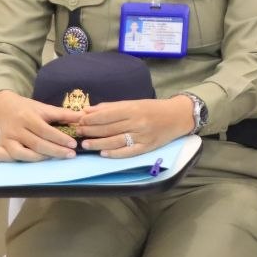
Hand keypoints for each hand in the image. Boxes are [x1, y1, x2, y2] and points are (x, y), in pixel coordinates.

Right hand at [0, 90, 81, 161]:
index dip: (60, 138)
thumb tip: (83, 117)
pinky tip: (31, 161)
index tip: (73, 144)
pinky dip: (18, 161)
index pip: (45, 130)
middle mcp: (15, 129)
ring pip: (21, 154)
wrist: (2, 108)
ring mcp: (5, 140)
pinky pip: (6, 158)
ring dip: (39, 158)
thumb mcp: (44, 108)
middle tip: (70, 155)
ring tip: (55, 157)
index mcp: (27, 117)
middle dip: (55, 151)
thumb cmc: (27, 109)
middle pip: (36, 144)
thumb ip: (63, 114)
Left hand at [73, 96, 194, 157]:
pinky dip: (114, 153)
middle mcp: (137, 122)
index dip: (91, 118)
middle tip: (78, 132)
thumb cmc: (154, 108)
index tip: (79, 120)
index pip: (107, 115)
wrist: (178, 116)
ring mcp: (142, 136)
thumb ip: (112, 107)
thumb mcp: (134, 103)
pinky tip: (103, 153)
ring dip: (98, 143)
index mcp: (133, 108)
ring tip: (85, 144)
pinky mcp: (147, 147)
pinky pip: (127, 152)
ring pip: (115, 141)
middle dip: (91, 130)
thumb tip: (89, 110)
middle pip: (108, 128)